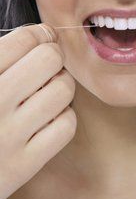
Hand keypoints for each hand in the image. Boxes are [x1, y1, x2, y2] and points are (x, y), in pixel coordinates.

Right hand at [0, 24, 76, 198]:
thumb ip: (1, 58)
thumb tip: (40, 34)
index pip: (23, 40)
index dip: (39, 34)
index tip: (42, 38)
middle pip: (49, 59)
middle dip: (52, 57)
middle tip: (46, 64)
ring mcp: (7, 136)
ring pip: (63, 91)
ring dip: (61, 86)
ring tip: (47, 90)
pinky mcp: (23, 165)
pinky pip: (66, 126)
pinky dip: (63, 117)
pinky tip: (49, 117)